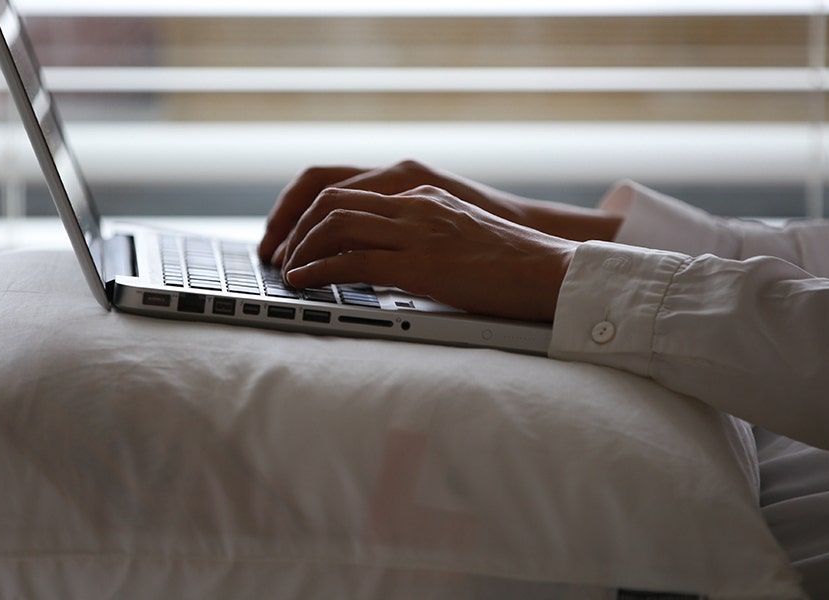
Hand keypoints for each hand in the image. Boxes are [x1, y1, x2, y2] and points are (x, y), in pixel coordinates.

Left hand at [279, 185, 575, 321]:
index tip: (294, 236)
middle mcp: (414, 204)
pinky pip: (353, 260)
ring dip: (300, 248)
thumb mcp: (459, 235)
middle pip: (331, 199)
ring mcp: (417, 231)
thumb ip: (423, 235)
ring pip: (335, 225)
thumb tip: (387, 259)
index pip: (349, 190)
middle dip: (294, 226)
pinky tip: (303, 282)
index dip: (311, 212)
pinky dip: (318, 270)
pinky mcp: (419, 264)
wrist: (551, 273)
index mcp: (422, 194)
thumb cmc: (512, 265)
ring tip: (286, 270)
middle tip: (277, 253)